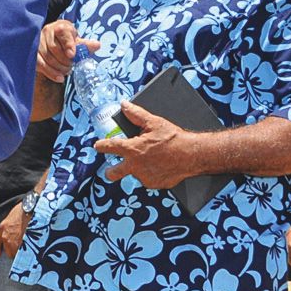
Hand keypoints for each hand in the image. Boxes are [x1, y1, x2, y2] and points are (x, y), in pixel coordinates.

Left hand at [0, 202, 29, 257]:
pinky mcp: (22, 243)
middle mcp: (6, 236)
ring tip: (23, 248)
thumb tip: (9, 236)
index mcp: (2, 228)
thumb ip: (7, 228)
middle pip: (7, 250)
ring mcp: (14, 240)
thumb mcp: (9, 219)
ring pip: (14, 252)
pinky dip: (24, 251)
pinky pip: (21, 252)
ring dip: (18, 252)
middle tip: (16, 248)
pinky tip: (27, 248)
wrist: (29, 210)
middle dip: (11, 250)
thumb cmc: (21, 211)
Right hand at [37, 20, 95, 83]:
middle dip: (65, 61)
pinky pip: (40, 64)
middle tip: (72, 66)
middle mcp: (47, 31)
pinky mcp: (32, 52)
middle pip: (55, 48)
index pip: (63, 33)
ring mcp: (38, 41)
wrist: (53, 41)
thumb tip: (97, 45)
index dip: (68, 45)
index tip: (72, 55)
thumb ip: (85, 45)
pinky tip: (60, 78)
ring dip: (59, 67)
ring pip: (47, 57)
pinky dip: (50, 72)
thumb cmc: (67, 41)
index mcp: (60, 27)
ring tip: (67, 71)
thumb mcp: (77, 41)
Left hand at [93, 100, 213, 186]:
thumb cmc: (173, 138)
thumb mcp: (154, 122)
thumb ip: (136, 114)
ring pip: (135, 174)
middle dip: (110, 172)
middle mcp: (135, 166)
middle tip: (111, 170)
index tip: (98, 146)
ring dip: (138, 168)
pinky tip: (160, 165)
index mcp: (132, 149)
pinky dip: (151, 173)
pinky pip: (148, 179)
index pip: (110, 147)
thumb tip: (124, 105)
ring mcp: (144, 177)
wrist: (192, 155)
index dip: (101, 146)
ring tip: (152, 159)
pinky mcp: (155, 184)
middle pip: (113, 173)